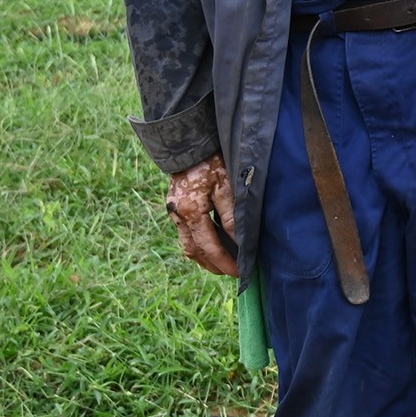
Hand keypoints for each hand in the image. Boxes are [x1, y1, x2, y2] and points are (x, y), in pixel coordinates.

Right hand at [165, 156, 237, 276]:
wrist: (189, 144)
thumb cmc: (211, 162)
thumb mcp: (227, 186)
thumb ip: (231, 215)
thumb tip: (241, 242)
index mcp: (190, 211)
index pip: (209, 246)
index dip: (225, 262)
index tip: (240, 272)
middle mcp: (178, 216)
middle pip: (194, 251)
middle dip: (214, 265)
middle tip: (233, 272)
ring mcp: (174, 213)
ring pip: (187, 245)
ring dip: (204, 258)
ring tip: (223, 264)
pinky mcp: (175, 208)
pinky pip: (186, 234)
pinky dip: (199, 244)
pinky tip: (212, 245)